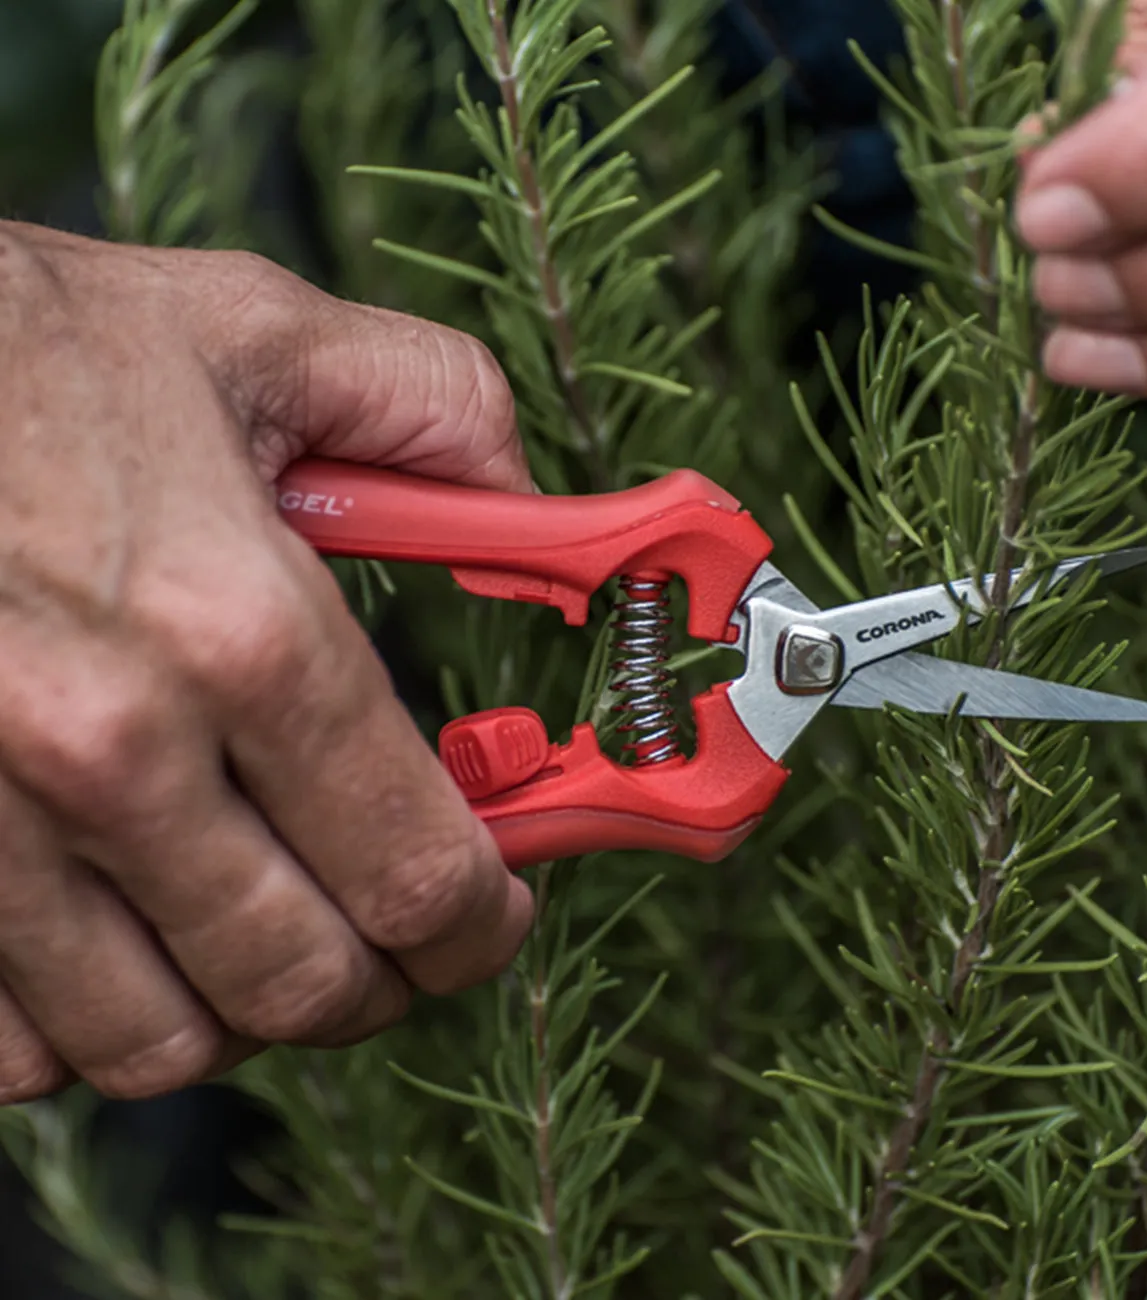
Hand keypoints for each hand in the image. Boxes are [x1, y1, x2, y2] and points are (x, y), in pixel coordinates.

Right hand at [0, 222, 533, 1104]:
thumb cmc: (31, 345)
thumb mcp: (262, 335)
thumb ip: (439, 411)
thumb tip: (533, 512)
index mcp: (242, 630)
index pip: (416, 869)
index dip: (480, 922)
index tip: (492, 913)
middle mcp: (112, 750)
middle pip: (305, 985)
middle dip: (381, 982)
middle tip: (397, 938)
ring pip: (159, 1041)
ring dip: (241, 1013)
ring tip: (264, 936)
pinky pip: (17, 1044)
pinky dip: (90, 1021)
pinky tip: (122, 941)